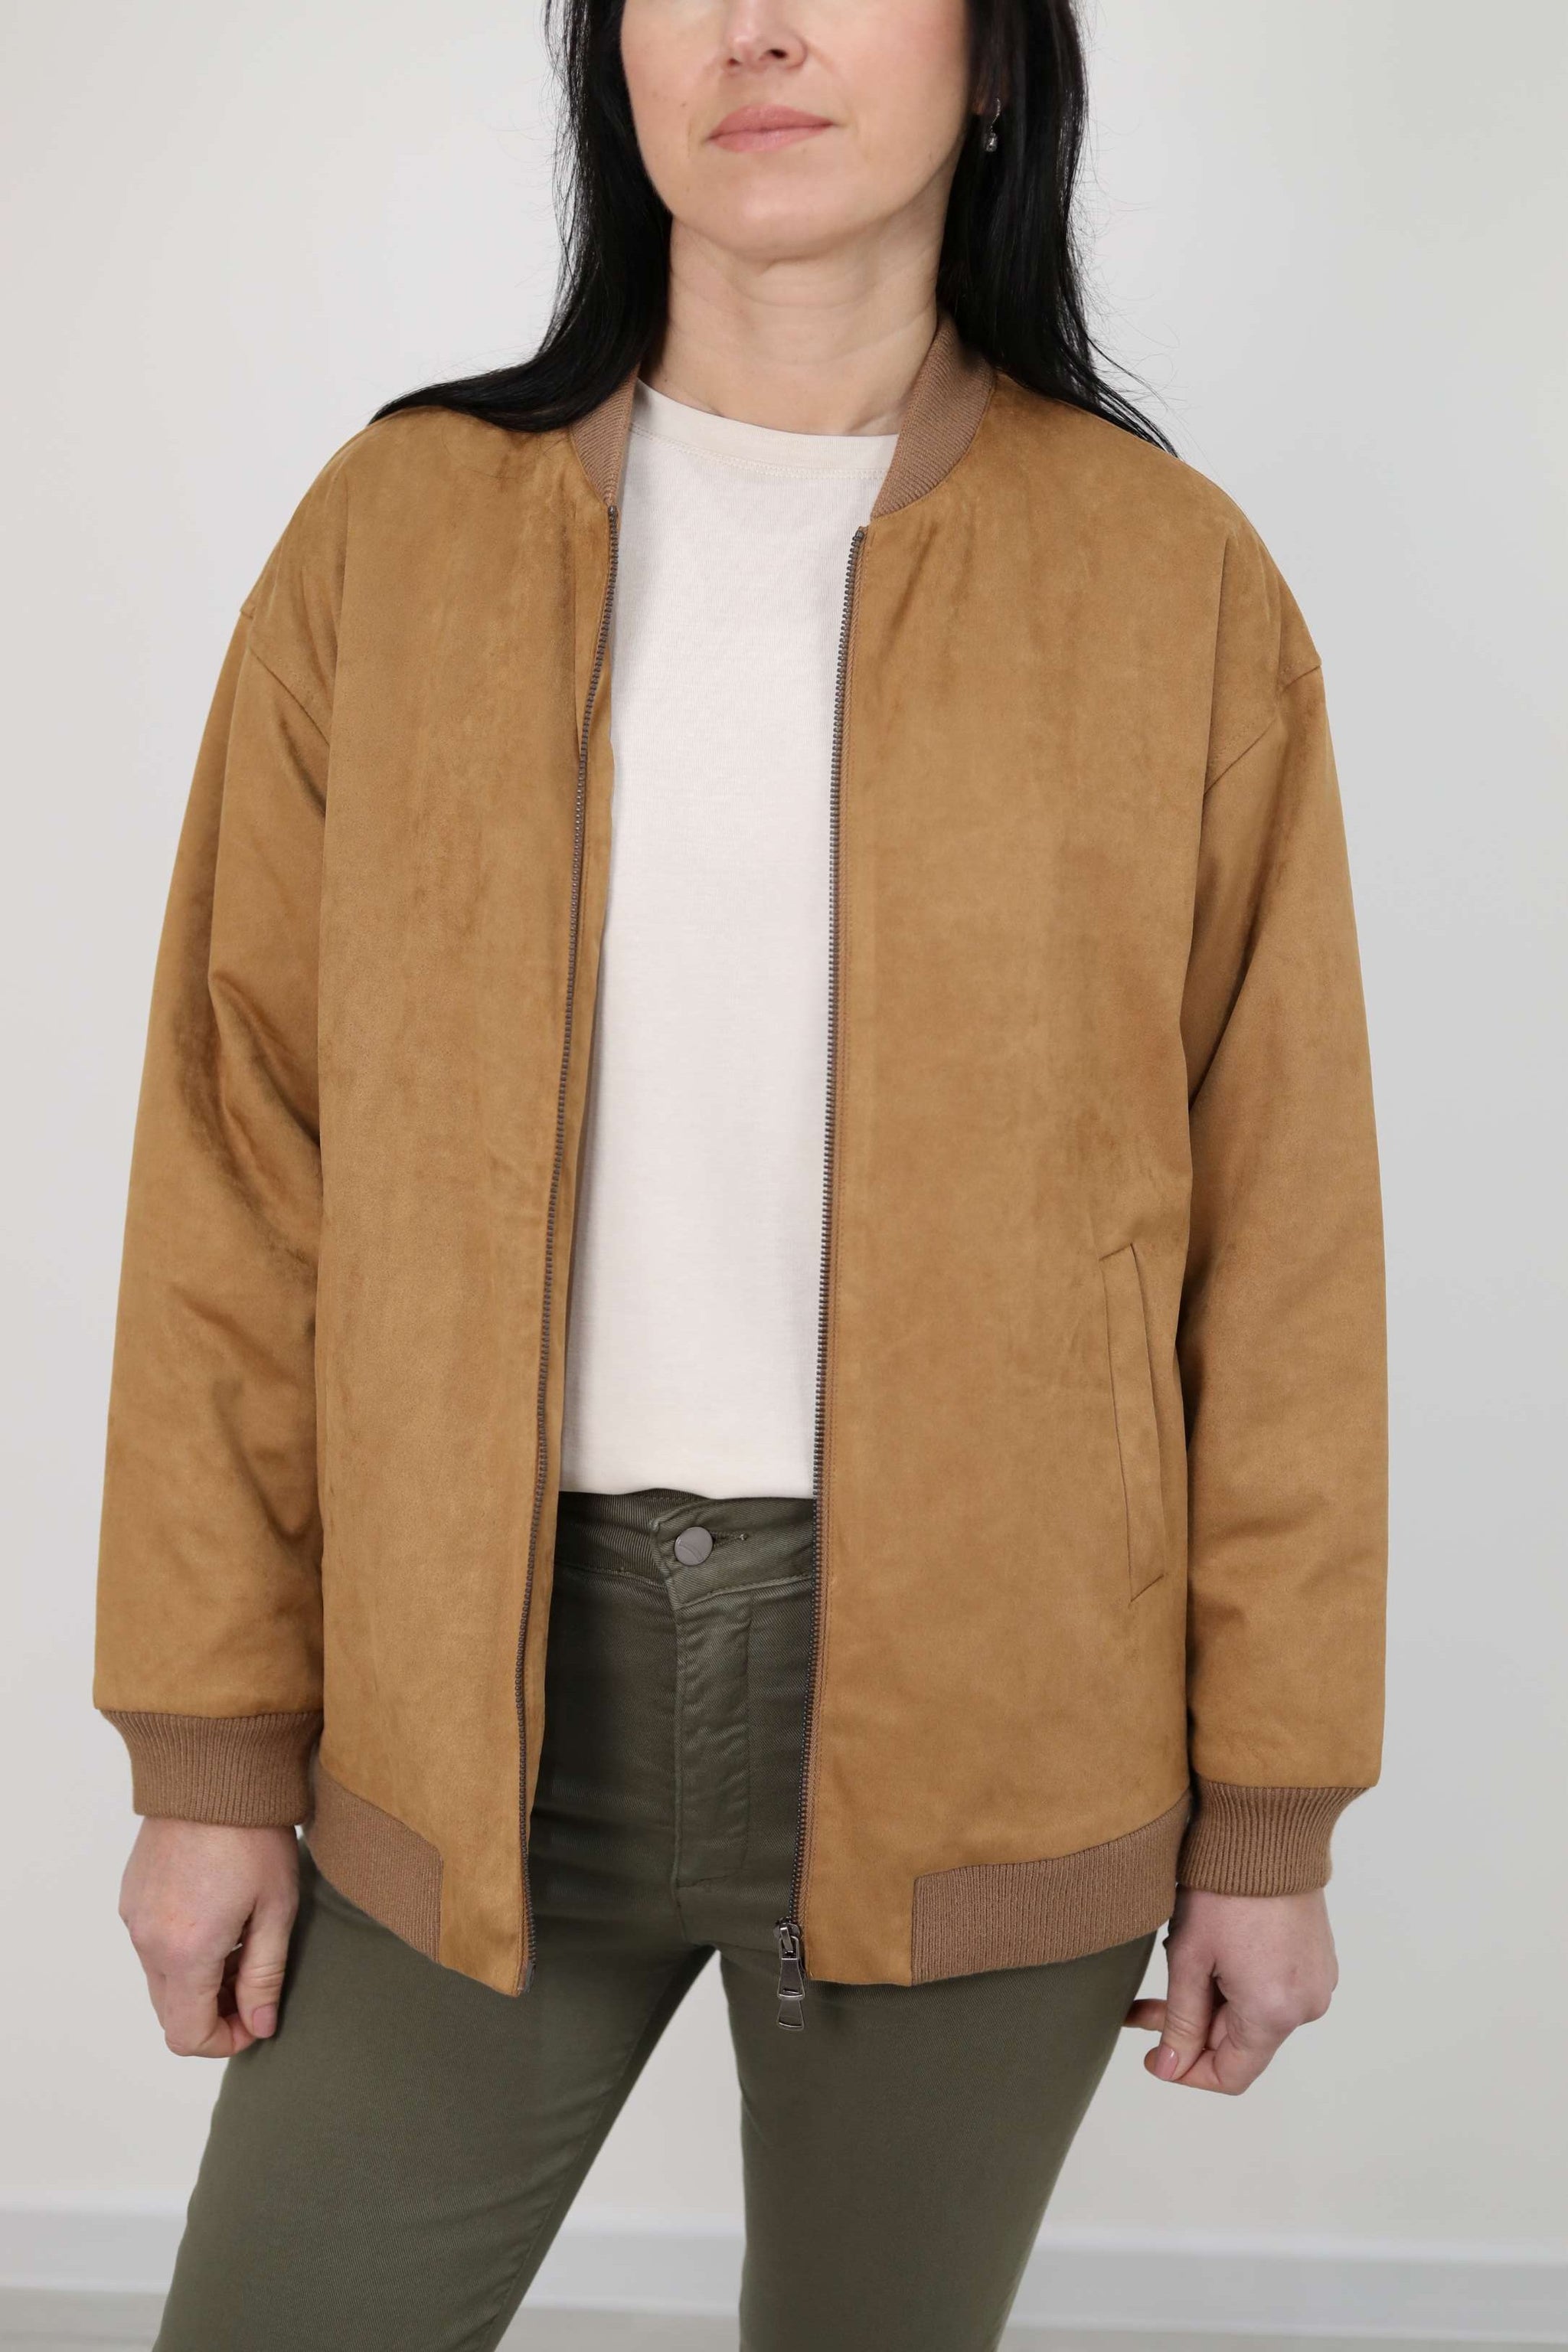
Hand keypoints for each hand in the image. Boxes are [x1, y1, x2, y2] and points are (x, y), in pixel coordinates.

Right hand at [118, 1819, 299, 2057]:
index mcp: (186, 1951)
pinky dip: (181, 1950)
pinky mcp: (132, 1895)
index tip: (256, 2019)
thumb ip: (264, 1975)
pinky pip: (151, 1944)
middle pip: (171, 2012)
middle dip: (213, 2012)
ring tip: (242, 1942)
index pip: (188, 2034)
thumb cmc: (253, 1834)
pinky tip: (219, 1918)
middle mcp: (148, 1941)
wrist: (214, 1769)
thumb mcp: (277, 1908)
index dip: (225, 2041)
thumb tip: (260, 2025)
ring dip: (197, 1981)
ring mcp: (134, 1916)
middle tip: (254, 1983)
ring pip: (161, 1979)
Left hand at [1124, 1884, 1337, 2093]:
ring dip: (1210, 2000)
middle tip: (1141, 2006)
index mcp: (1275, 2012)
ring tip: (1174, 1964)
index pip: (1232, 2075)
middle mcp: (1306, 2005)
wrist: (1267, 1829)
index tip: (1155, 2055)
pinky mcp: (1316, 1957)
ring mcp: (1316, 1980)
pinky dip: (1237, 1981)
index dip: (1188, 2071)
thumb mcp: (1190, 1957)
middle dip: (1190, 2027)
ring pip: (1253, 2013)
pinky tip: (1208, 1951)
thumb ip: (1182, 2021)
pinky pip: (1273, 1988)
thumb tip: (1172, 2068)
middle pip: (1240, 2042)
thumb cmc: (1226, 1888)